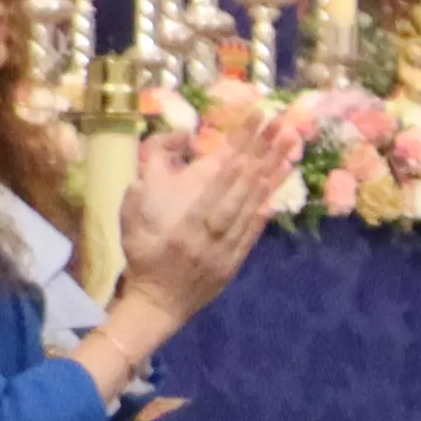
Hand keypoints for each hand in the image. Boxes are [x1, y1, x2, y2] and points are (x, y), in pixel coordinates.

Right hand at [113, 111, 300, 326]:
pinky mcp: (235, 262)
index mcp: (186, 219)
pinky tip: (278, 194)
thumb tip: (178, 144)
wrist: (155, 302)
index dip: (240, 145)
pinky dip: (265, 212)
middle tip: (285, 125)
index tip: (257, 118)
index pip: (220, 174)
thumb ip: (148, 178)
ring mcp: (226, 248)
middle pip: (243, 186)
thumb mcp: (131, 211)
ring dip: (273, 178)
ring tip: (290, 151)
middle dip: (265, 153)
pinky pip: (253, 232)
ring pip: (253, 207)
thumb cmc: (142, 252)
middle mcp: (211, 232)